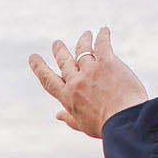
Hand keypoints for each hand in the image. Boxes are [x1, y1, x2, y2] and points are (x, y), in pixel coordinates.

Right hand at [28, 27, 148, 138]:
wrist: (123, 120)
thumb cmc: (106, 127)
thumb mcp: (83, 126)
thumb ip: (70, 118)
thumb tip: (58, 115)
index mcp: (67, 97)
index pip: (48, 80)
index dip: (39, 67)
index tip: (33, 58)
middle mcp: (76, 81)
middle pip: (64, 61)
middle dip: (60, 51)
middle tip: (57, 43)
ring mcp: (90, 70)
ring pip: (82, 50)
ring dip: (83, 41)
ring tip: (85, 34)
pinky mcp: (107, 62)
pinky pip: (102, 44)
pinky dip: (102, 36)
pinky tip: (103, 30)